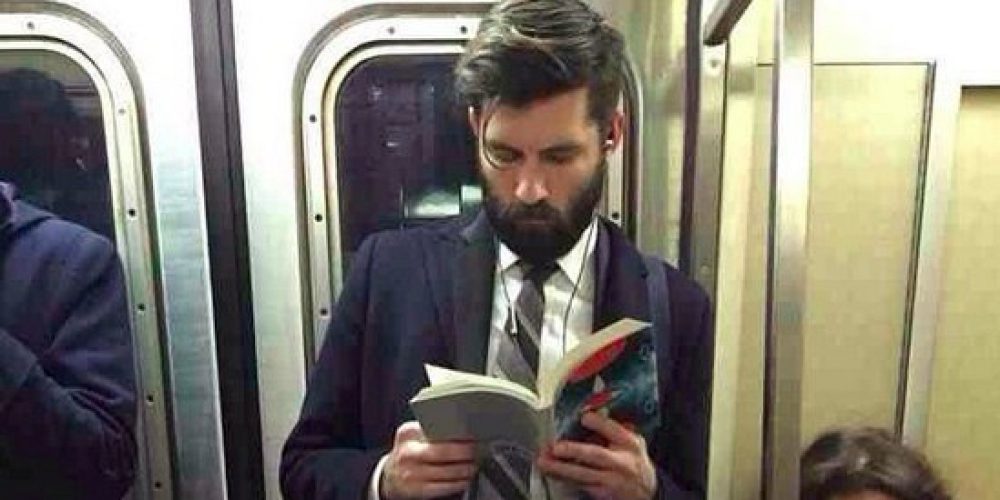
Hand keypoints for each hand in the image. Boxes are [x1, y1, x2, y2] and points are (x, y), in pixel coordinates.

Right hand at [381, 421, 476, 498]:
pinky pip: (444, 487)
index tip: (472, 435)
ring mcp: (411, 473)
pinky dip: (458, 483)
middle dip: (466, 452)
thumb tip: (463, 428)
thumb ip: (431, 430)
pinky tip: (465, 478)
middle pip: (444, 452)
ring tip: (475, 464)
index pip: (436, 430)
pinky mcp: (417, 490)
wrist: (390, 476)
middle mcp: (408, 453)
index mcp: (408, 433)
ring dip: (466, 469)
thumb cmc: (409, 452)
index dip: (457, 434)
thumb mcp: (413, 436)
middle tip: (478, 450)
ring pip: (448, 472)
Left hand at [536, 412, 656, 499]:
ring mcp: (611, 481)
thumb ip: (615, 428)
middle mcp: (621, 462)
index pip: (615, 431)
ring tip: (543, 462)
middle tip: (556, 447)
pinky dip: (563, 478)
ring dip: (560, 468)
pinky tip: (550, 472)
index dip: (600, 423)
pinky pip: (580, 485)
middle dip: (575, 451)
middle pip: (596, 455)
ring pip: (583, 474)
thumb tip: (591, 412)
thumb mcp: (634, 441)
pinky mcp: (601, 493)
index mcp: (629, 444)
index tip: (584, 416)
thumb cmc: (635, 461)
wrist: (648, 492)